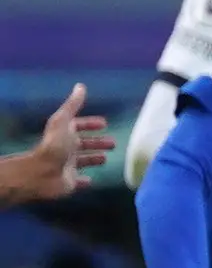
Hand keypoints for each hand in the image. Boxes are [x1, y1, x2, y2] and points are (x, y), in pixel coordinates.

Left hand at [0, 85, 112, 209]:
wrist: (42, 173)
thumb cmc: (54, 145)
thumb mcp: (63, 121)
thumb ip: (73, 105)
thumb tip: (80, 86)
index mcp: (65, 134)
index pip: (79, 126)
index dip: (90, 124)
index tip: (104, 124)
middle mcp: (67, 149)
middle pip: (84, 144)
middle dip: (98, 142)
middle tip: (114, 143)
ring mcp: (68, 166)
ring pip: (84, 161)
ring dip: (94, 159)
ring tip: (106, 158)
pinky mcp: (70, 182)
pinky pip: (79, 181)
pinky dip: (85, 180)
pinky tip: (92, 180)